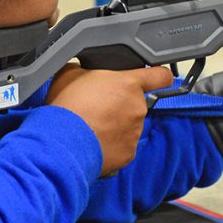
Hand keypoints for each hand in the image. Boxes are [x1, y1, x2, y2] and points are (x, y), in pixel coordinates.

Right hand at [46, 63, 173, 176]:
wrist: (62, 141)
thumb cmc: (67, 106)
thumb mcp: (70, 73)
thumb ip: (86, 68)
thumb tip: (83, 70)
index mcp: (128, 84)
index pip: (159, 76)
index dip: (158, 76)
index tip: (157, 78)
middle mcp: (137, 107)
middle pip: (135, 104)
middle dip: (120, 106)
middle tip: (98, 108)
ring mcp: (135, 132)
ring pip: (129, 126)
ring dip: (115, 126)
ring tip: (92, 127)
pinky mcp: (129, 153)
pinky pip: (123, 146)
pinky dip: (111, 145)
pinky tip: (94, 141)